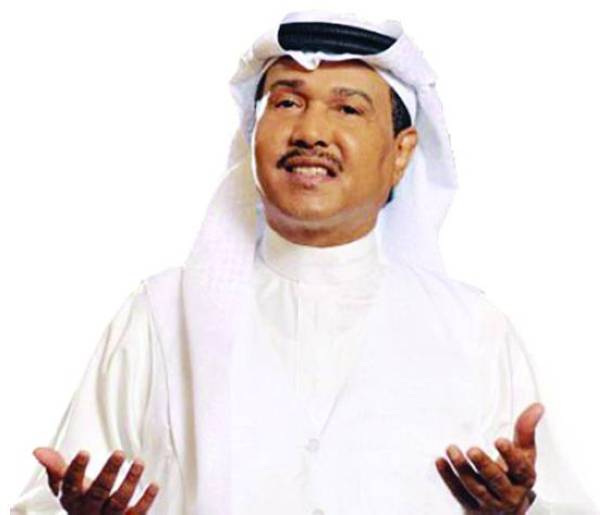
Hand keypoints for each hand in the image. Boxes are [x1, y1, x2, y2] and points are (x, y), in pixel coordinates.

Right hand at [33, 447, 158, 513]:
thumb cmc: (79, 499)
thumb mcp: (65, 485)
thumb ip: (55, 466)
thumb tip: (37, 450)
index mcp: (72, 500)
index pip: (70, 485)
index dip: (76, 469)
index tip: (84, 451)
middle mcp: (88, 511)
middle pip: (97, 493)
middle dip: (108, 473)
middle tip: (119, 452)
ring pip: (118, 503)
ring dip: (130, 483)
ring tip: (139, 462)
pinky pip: (136, 514)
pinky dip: (145, 501)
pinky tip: (154, 485)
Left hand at [435, 402, 543, 513]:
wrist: (507, 511)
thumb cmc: (514, 477)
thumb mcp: (523, 455)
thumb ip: (526, 431)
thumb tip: (537, 407)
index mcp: (524, 479)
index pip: (520, 469)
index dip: (510, 455)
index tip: (500, 440)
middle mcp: (509, 494)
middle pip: (496, 480)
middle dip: (484, 465)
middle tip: (472, 449)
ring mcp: (489, 503)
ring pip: (475, 488)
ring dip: (462, 469)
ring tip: (451, 450)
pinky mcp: (471, 507)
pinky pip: (458, 493)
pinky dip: (448, 477)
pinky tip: (441, 462)